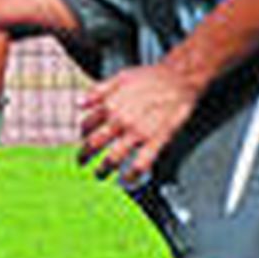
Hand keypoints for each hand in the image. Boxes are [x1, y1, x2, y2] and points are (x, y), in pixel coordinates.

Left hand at [78, 61, 201, 186]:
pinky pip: (141, 163)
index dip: (83, 133)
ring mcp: (138, 132)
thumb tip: (79, 103)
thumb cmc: (152, 77)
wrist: (179, 79)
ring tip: (99, 174)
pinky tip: (127, 180)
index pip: (87, 124)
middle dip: (84, 156)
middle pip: (95, 144)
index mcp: (111, 105)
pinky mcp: (157, 140)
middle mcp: (121, 120)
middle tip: (81, 162)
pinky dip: (132, 175)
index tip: (83, 138)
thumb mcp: (120, 77)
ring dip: (103, 169)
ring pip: (114, 157)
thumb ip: (98, 90)